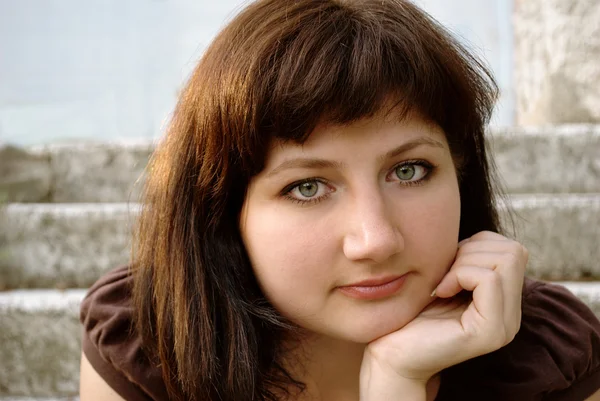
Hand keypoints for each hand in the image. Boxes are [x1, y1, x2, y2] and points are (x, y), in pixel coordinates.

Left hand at [361, 231, 527, 390]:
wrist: (392, 353)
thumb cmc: (412, 313)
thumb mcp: (446, 278)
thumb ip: (469, 261)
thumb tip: (481, 237)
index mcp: (505, 302)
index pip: (512, 249)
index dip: (477, 245)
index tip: (448, 264)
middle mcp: (512, 316)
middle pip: (514, 251)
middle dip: (472, 250)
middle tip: (445, 273)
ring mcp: (504, 326)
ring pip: (505, 261)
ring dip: (464, 262)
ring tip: (443, 284)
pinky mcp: (489, 332)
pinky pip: (489, 279)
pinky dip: (460, 274)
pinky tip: (441, 292)